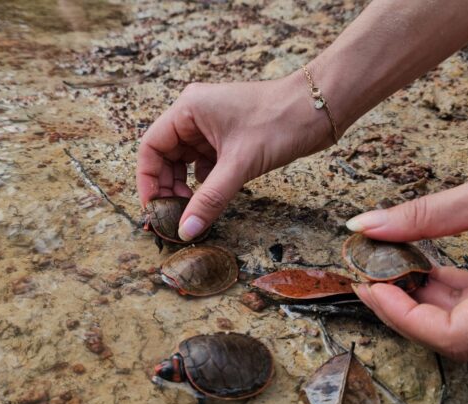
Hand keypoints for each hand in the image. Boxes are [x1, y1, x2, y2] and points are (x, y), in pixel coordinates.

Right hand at [136, 75, 333, 240]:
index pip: (151, 147)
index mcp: (188, 109)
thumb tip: (186, 231)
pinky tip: (211, 199)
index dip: (147, 181)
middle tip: (174, 218)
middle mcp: (195, 115)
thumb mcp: (240, 165)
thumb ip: (209, 199)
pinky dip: (205, 183)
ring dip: (186, 188)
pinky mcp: (229, 138)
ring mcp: (212, 126)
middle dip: (167, 188)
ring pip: (185, 162)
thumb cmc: (280, 122)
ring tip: (191, 212)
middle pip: (166, 157)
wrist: (320, 108)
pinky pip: (206, 163)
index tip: (153, 209)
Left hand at [349, 112, 467, 360]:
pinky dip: (459, 292)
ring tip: (397, 268)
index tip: (371, 287)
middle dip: (412, 311)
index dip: (404, 318)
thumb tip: (367, 226)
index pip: (458, 336)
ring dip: (433, 302)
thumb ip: (424, 216)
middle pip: (466, 337)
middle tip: (376, 278)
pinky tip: (430, 268)